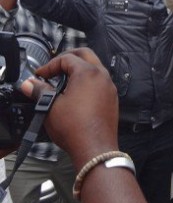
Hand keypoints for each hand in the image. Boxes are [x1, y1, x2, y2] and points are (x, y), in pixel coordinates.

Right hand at [21, 48, 118, 167]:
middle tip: (54, 68)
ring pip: (95, 67)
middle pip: (85, 55)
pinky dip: (88, 81)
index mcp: (88, 73)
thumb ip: (40, 91)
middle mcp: (102, 76)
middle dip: (67, 58)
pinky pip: (101, 81)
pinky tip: (76, 94)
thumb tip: (29, 84)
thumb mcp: (50, 107)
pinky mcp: (112, 98)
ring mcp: (110, 87)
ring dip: (79, 69)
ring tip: (63, 81)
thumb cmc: (74, 127)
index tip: (39, 76)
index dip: (50, 65)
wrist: (95, 148)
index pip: (66, 58)